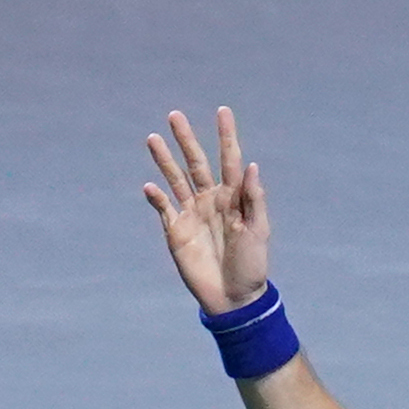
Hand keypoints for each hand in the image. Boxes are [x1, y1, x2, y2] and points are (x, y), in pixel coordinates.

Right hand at [139, 106, 271, 315]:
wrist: (233, 297)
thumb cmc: (252, 265)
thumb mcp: (258, 231)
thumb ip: (254, 199)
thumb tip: (250, 166)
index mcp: (233, 197)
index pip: (229, 159)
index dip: (226, 136)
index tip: (222, 111)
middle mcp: (210, 199)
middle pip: (196, 163)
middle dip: (186, 139)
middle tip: (175, 115)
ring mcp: (191, 214)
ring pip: (175, 179)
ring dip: (164, 160)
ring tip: (153, 138)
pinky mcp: (176, 231)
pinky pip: (164, 208)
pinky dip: (156, 197)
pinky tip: (149, 186)